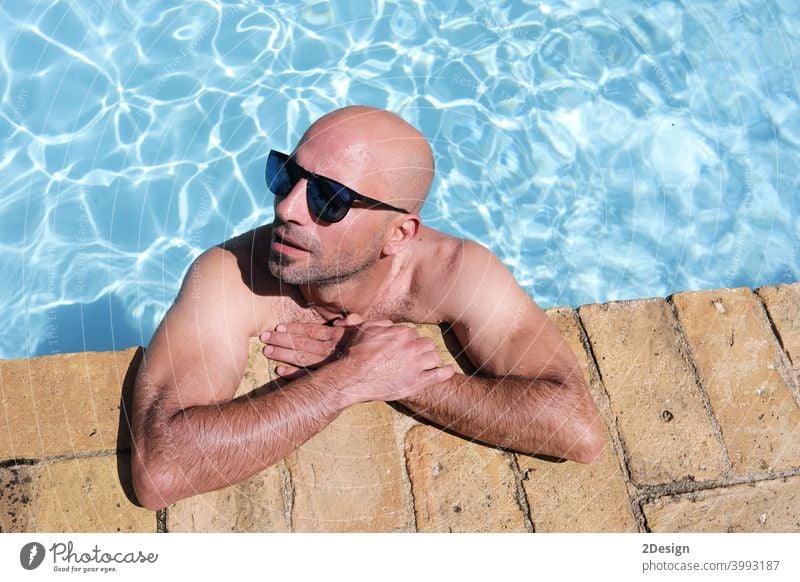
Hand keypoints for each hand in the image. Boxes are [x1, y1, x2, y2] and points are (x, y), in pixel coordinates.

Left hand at [260, 315, 389, 378]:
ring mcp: (335, 367)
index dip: (296, 329)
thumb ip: (357, 324)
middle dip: (284, 341)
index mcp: (343, 338)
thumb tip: (342, 319)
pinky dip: (296, 375)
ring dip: (285, 356)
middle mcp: (336, 351)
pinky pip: (313, 377)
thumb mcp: (376, 332)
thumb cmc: (388, 350)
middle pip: (305, 344)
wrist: (402, 374)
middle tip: (263, 338)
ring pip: (305, 360)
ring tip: (267, 352)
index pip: (315, 331)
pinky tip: (280, 373)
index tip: (279, 326)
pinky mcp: (338, 380)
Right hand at [320, 321, 454, 406]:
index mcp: (402, 332)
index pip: (414, 333)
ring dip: (430, 360)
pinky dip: (446, 372)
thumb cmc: (356, 353)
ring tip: (425, 365)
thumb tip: (391, 324)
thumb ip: (381, 323)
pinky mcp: (416, 382)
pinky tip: (449, 370)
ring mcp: (415, 365)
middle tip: (415, 356)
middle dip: (422, 349)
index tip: (404, 348)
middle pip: (427, 343)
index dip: (409, 341)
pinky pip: (439, 375)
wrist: (353, 377)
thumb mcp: (365, 329)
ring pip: (434, 357)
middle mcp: (411, 346)